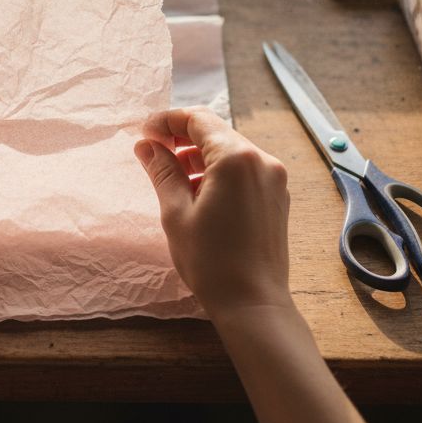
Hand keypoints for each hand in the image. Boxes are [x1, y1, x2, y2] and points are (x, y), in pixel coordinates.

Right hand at [135, 107, 291, 316]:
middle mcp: (262, 160)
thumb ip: (162, 171)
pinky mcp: (277, 196)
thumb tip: (146, 145)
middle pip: (216, 132)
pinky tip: (198, 192)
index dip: (167, 121)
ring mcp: (274, 178)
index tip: (144, 133)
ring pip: (230, 151)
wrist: (253, 303)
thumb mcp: (176, 213)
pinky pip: (244, 170)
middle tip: (153, 153)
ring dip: (199, 156)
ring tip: (172, 176)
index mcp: (236, 158)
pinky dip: (219, 172)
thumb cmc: (211, 261)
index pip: (198, 119)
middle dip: (182, 138)